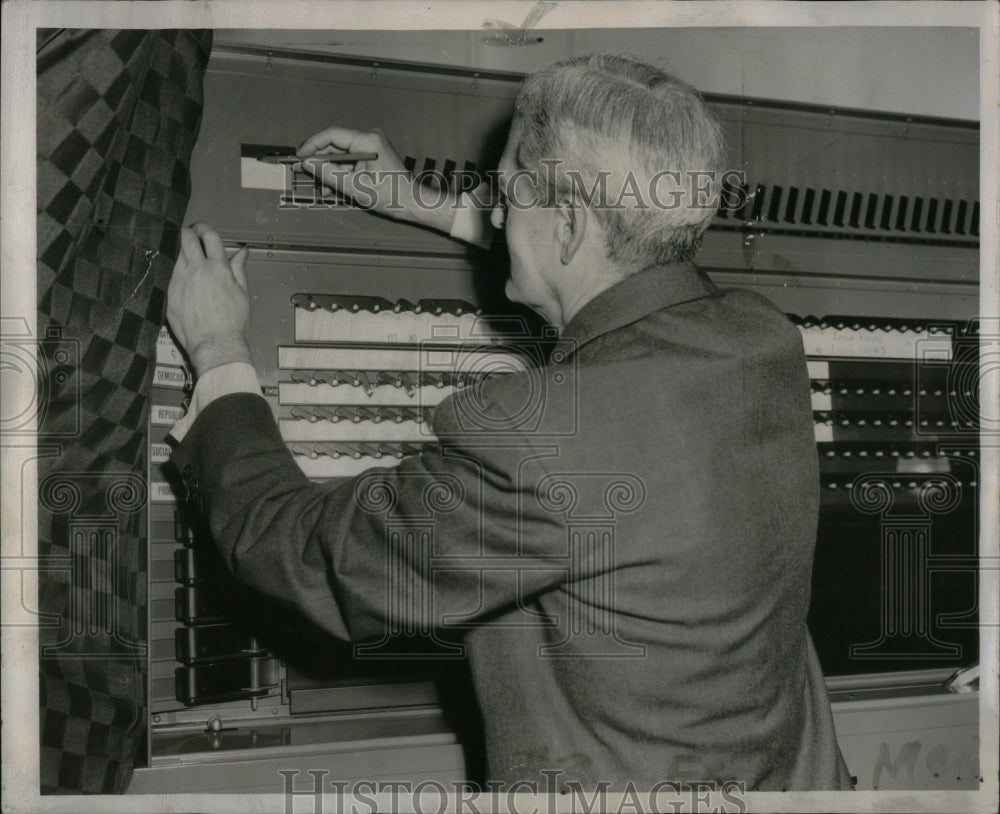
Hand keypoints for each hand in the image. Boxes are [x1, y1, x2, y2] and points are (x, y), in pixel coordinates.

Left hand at [167, 223, 251, 376]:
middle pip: (187, 239)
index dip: (205, 229)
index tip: (203, 229)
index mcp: (218, 268)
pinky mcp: (170, 293)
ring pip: (176, 255)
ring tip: (185, 257)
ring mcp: (180, 280)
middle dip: (188, 233)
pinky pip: (169, 273)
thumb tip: (242, 253)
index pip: (209, 237)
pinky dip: (175, 270)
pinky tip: (180, 276)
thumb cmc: (232, 324)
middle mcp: (197, 270)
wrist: (215, 344)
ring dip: (181, 252)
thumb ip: (239, 269)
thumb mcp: (242, 293)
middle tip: (189, 235)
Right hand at [295, 126, 453, 231]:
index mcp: (368, 141)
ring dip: (328, 170)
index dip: (311, 145)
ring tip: (319, 186)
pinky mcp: (371, 157)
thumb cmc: (392, 196)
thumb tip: (307, 164)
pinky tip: (331, 187)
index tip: (299, 156)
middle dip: (317, 160)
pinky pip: (349, 162)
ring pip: (340, 155)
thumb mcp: (355, 187)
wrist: (412, 204)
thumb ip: (329, 174)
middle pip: (334, 144)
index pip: (331, 135)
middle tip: (300, 170)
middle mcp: (369, 139)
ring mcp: (370, 147)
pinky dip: (339, 173)